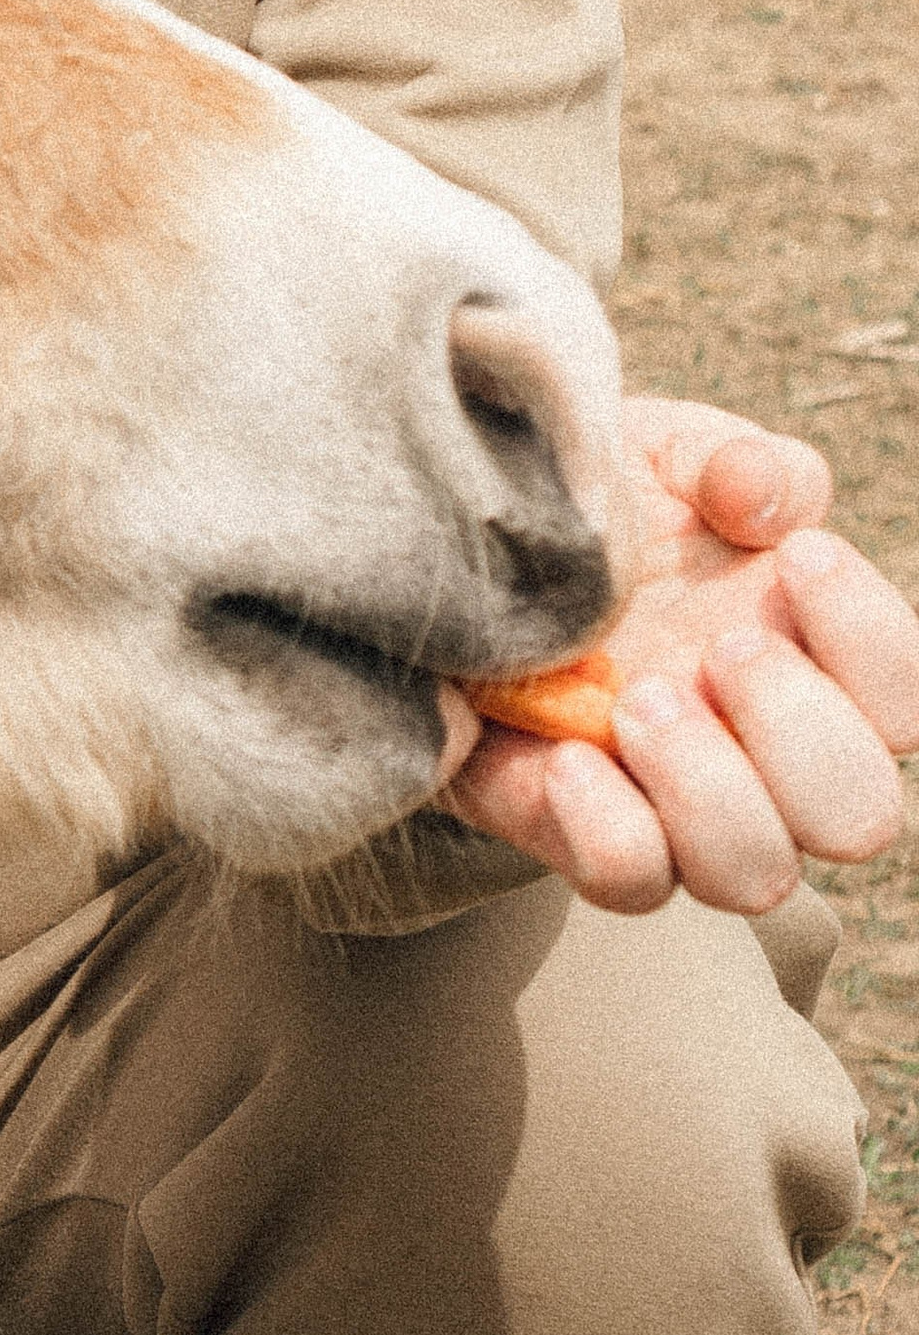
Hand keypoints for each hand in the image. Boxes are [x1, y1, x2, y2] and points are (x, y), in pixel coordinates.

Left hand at [439, 397, 918, 914]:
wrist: (459, 557)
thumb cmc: (592, 509)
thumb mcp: (661, 453)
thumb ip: (732, 461)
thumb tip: (761, 499)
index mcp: (810, 659)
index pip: (905, 691)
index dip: (871, 636)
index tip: (794, 557)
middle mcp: (764, 755)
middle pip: (859, 813)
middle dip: (797, 730)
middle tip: (720, 647)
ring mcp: (677, 811)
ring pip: (756, 874)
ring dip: (708, 789)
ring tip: (635, 701)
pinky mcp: (580, 836)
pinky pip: (631, 881)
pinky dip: (609, 829)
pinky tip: (565, 757)